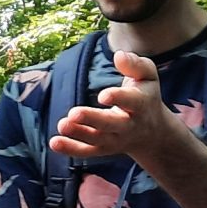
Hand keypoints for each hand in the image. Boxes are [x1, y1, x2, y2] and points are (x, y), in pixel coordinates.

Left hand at [48, 50, 191, 165]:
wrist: (152, 133)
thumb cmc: (145, 95)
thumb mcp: (148, 76)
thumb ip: (135, 64)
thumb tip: (118, 56)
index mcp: (141, 105)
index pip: (132, 102)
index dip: (118, 98)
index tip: (102, 95)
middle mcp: (129, 125)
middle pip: (111, 124)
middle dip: (93, 119)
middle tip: (73, 113)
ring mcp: (116, 139)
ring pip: (97, 140)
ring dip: (78, 134)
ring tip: (62, 125)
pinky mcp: (104, 148)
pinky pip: (87, 152)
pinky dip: (71, 149)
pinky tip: (55, 143)